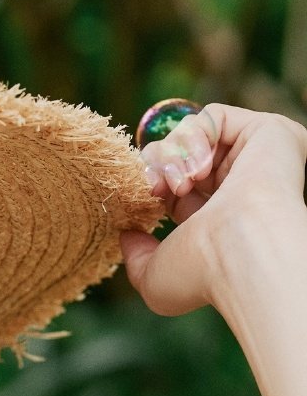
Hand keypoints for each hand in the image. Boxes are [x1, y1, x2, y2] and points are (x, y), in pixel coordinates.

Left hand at [119, 102, 306, 316]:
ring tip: (181, 184)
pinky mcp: (267, 132)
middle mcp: (238, 187)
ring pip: (193, 135)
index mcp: (216, 219)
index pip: (176, 187)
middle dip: (159, 166)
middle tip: (154, 188)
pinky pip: (213, 115)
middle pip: (182, 157)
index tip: (146, 194)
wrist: (240, 250)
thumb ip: (137, 258)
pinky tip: (199, 167)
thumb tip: (127, 236)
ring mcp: (253, 158)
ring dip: (174, 155)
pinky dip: (193, 136)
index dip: (153, 184)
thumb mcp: (154, 280)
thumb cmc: (201, 274)